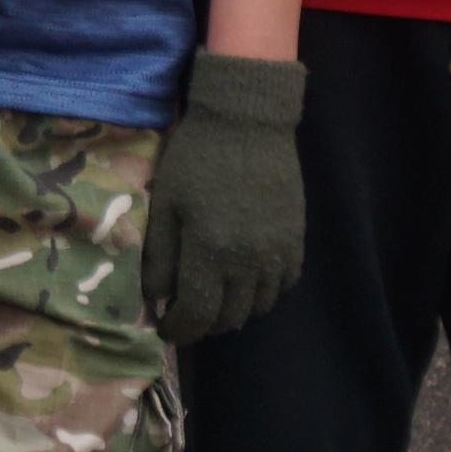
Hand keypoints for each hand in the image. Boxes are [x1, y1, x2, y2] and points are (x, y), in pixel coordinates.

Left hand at [142, 47, 308, 345]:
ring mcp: (277, 253)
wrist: (248, 121)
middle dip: (203, 324)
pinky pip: (283, 286)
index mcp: (210, 251)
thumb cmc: (196, 157)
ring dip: (233, 311)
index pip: (197, 315)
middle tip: (186, 313)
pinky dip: (262, 294)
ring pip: (258, 307)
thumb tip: (155, 299)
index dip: (179, 329)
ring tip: (213, 298)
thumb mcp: (166, 203)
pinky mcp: (296, 241)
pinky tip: (245, 281)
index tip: (165, 328)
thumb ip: (160, 257)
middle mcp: (249, 261)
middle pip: (228, 318)